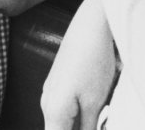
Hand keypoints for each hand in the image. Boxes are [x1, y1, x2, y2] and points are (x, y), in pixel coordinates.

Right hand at [42, 0, 116, 129]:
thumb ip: (88, 128)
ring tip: (98, 115)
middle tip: (98, 122)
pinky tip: (95, 107)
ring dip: (79, 123)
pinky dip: (78, 113)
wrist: (91, 25)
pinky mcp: (58, 82)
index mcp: (53, 112)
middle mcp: (46, 102)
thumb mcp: (95, 103)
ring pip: (63, 120)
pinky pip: (65, 107)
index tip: (92, 128)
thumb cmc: (94, 61)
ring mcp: (51, 90)